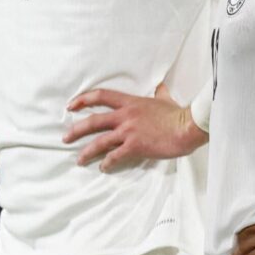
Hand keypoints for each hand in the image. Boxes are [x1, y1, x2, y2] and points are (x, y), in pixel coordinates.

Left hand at [64, 83, 201, 169]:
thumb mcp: (165, 99)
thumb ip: (160, 93)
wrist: (188, 127)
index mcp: (130, 103)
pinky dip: (107, 162)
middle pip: (93, 121)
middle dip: (76, 130)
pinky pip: (115, 156)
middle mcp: (125, 116)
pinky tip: (103, 167)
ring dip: (87, 152)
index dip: (82, 100)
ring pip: (99, 141)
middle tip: (65, 138)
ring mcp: (128, 131)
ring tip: (79, 159)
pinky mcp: (135, 146)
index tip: (71, 106)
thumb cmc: (178, 114)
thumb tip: (161, 86)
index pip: (101, 96)